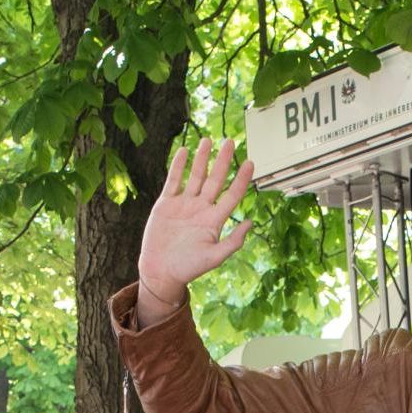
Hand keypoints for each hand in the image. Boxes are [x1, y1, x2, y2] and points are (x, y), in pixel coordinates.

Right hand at [135, 138, 255, 321]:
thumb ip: (233, 241)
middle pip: (215, 180)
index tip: (250, 162)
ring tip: (208, 140)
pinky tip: (185, 151)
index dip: (241, 179)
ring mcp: (184, 204)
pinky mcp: (166, 203)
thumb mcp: (214, 257)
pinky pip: (173, 180)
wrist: (160, 272)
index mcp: (214, 220)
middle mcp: (201, 209)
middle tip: (230, 142)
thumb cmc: (188, 268)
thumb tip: (251, 222)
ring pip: (195, 176)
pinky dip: (178, 166)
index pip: (232, 194)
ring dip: (202, 159)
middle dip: (223, 161)